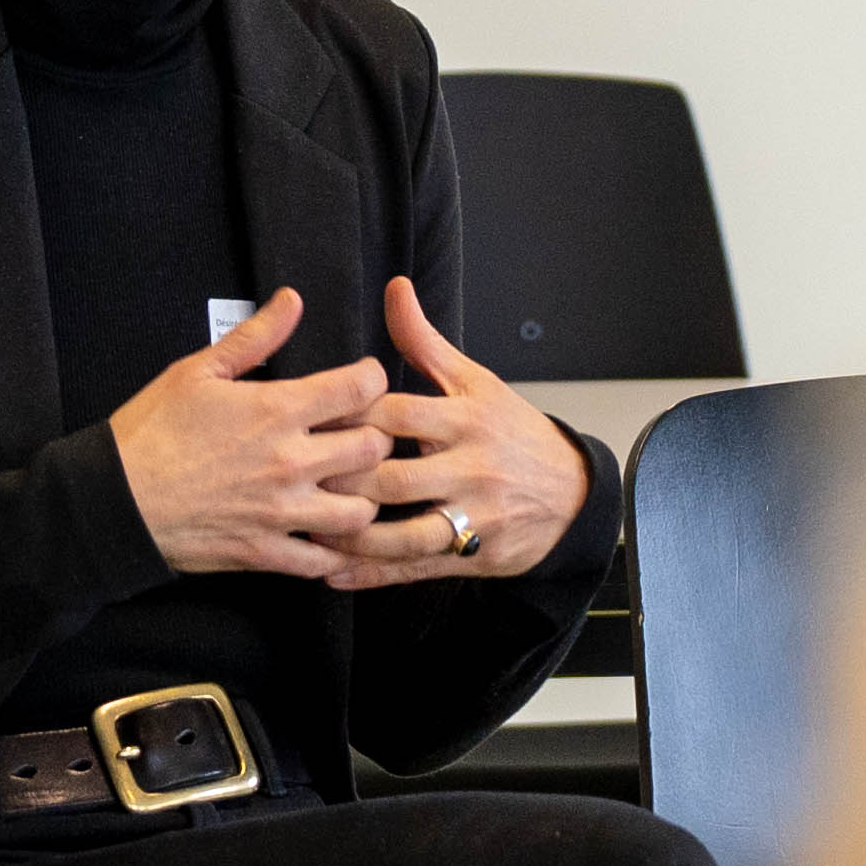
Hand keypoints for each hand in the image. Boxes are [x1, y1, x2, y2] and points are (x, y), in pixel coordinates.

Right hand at [113, 290, 391, 578]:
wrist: (112, 501)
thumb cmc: (149, 432)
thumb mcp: (196, 371)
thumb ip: (253, 337)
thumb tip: (292, 301)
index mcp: (276, 411)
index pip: (362, 388)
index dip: (372, 379)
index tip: (363, 381)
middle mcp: (290, 462)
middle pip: (374, 448)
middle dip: (375, 437)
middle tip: (359, 433)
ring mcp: (281, 513)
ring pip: (361, 511)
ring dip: (361, 498)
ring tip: (345, 487)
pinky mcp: (265, 553)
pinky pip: (321, 562)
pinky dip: (330, 553)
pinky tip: (323, 537)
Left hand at [319, 278, 593, 591]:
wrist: (572, 493)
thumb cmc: (513, 432)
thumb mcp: (476, 382)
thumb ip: (425, 341)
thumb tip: (396, 290)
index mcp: (466, 420)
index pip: (398, 416)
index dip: (348, 419)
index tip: (305, 421)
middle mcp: (470, 470)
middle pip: (395, 479)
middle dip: (341, 481)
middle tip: (293, 479)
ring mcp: (473, 518)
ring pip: (404, 535)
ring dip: (351, 537)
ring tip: (306, 528)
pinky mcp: (472, 558)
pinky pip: (415, 569)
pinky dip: (371, 575)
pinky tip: (331, 572)